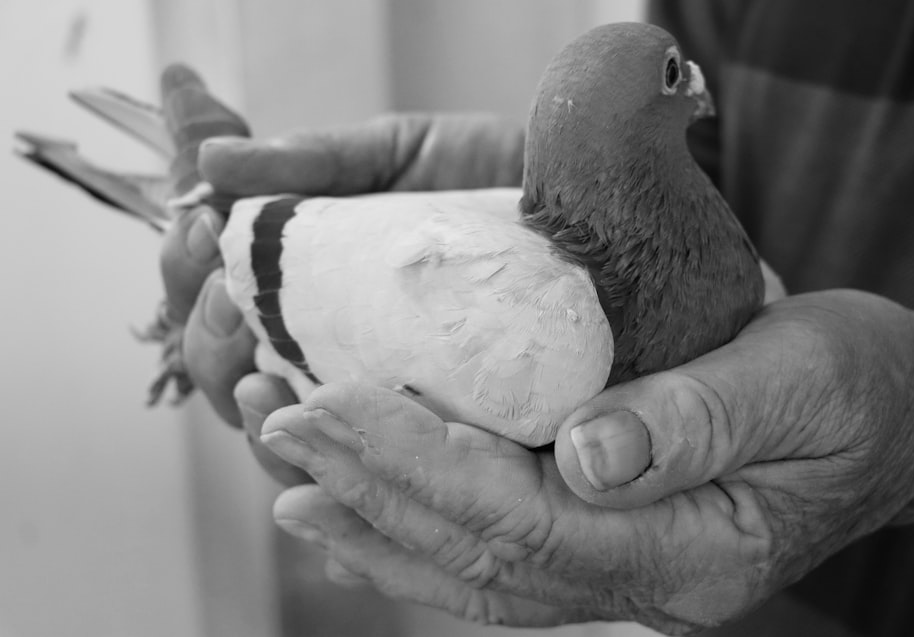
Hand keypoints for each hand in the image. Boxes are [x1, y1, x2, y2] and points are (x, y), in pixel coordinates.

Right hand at [160, 113, 523, 482]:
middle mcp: (326, 354)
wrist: (593, 212)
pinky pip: (366, 487)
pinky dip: (332, 488)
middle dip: (210, 343)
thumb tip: (211, 162)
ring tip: (262, 382)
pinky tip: (321, 466)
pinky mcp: (435, 450)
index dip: (187, 270)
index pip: (211, 297)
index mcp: (304, 289)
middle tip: (228, 304)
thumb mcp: (400, 156)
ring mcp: (375, 407)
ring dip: (258, 419)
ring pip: (287, 442)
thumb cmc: (492, 182)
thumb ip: (314, 162)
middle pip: (229, 375)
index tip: (203, 227)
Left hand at [255, 290, 913, 632]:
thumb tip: (585, 454)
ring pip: (476, 574)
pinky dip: (421, 535)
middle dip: (370, 490)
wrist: (903, 420)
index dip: (419, 468)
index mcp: (692, 552)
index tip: (335, 404)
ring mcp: (627, 576)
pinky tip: (365, 510)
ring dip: (375, 524)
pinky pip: (499, 559)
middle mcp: (647, 585)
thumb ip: (700, 419)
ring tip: (291, 479)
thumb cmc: (862, 388)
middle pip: (481, 557)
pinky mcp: (613, 544)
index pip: (523, 525)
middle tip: (280, 425)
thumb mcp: (803, 379)